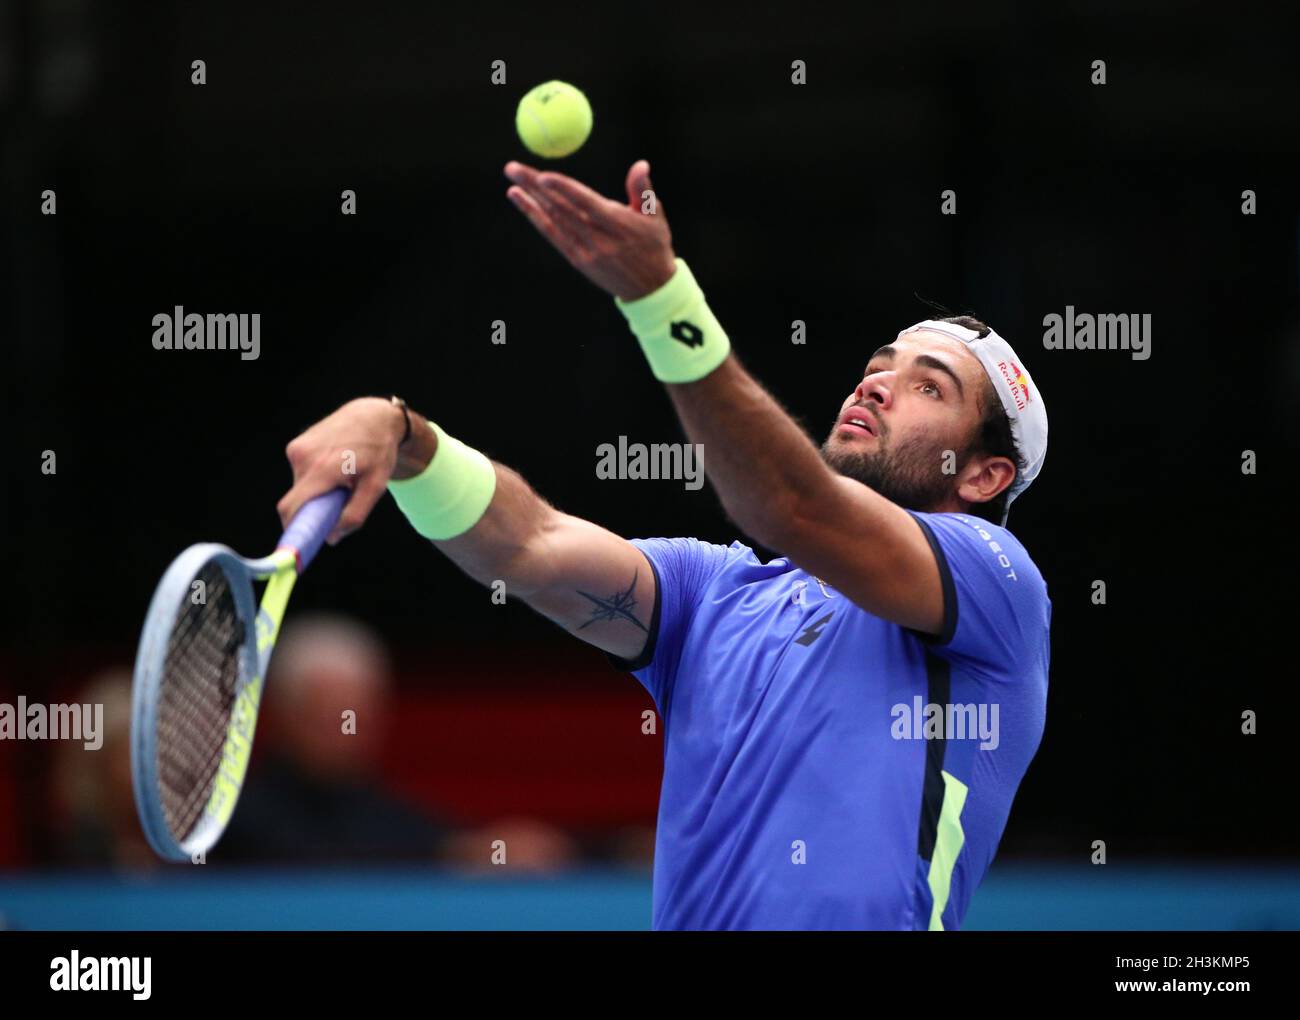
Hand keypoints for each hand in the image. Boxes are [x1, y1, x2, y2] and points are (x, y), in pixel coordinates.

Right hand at [277, 397, 433, 544]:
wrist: (373, 416)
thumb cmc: (379, 451)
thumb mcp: (375, 486)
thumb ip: (355, 515)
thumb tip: (332, 538)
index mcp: (322, 468)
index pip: (292, 508)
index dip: (292, 529)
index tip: (300, 543)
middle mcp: (303, 456)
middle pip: (296, 500)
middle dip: (312, 510)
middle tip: (338, 505)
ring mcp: (297, 448)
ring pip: (299, 487)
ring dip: (315, 493)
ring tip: (341, 480)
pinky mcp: (296, 445)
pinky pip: (300, 474)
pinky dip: (314, 479)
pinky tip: (334, 467)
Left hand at [504, 159, 677, 300]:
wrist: (650, 289)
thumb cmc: (654, 246)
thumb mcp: (654, 217)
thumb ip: (642, 190)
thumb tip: (640, 165)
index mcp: (619, 226)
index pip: (587, 205)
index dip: (564, 191)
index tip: (544, 176)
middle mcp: (600, 240)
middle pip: (562, 210)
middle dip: (536, 187)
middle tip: (513, 168)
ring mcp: (587, 252)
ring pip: (554, 222)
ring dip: (530, 200)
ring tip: (512, 180)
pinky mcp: (578, 260)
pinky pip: (553, 235)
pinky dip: (536, 217)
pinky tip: (522, 201)